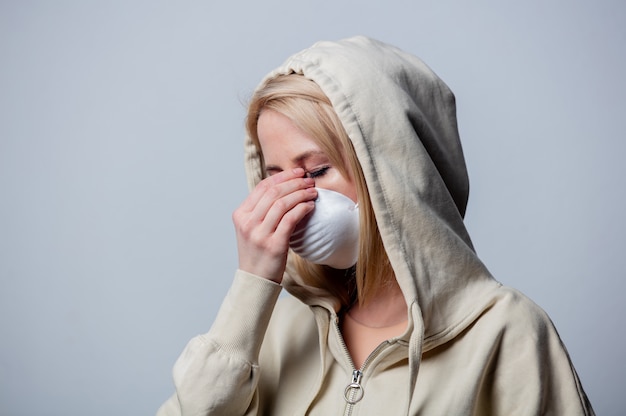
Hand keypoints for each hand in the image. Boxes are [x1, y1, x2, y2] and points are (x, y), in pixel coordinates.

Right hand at [232, 168, 316, 282]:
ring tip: (312, 192)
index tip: (297, 172)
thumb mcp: (252, 228)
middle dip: (294, 183)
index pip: (262, 187)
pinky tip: (310, 206)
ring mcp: (259, 234)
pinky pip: (291, 219)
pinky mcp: (274, 245)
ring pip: (283, 203)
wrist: (255, 280)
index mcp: (240, 215)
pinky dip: (302, 209)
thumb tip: (284, 187)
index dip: (282, 176)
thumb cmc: (258, 253)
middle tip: (309, 181)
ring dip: (301, 194)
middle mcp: (247, 223)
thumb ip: (261, 210)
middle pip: (273, 192)